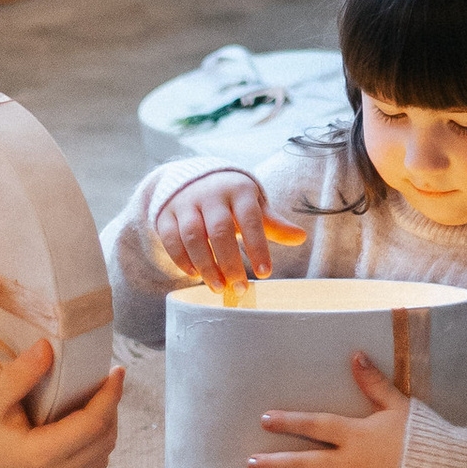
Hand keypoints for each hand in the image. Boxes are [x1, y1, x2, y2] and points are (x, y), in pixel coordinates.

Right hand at [0, 335, 124, 467]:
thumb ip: (21, 373)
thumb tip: (48, 348)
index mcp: (41, 456)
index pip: (93, 424)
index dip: (110, 396)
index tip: (117, 371)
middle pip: (104, 438)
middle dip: (111, 407)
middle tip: (106, 381)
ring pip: (104, 453)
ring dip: (107, 424)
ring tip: (98, 400)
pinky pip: (95, 466)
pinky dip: (98, 443)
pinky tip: (87, 424)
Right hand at [150, 169, 303, 298]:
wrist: (193, 179)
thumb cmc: (232, 199)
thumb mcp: (254, 205)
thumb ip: (273, 224)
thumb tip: (301, 238)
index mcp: (238, 190)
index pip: (250, 219)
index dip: (258, 247)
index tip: (265, 273)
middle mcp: (211, 194)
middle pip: (220, 230)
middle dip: (230, 262)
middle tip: (240, 288)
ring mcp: (186, 203)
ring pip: (193, 236)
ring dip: (206, 265)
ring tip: (218, 287)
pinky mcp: (165, 214)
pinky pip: (170, 238)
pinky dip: (181, 259)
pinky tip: (195, 275)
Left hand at [250, 351, 409, 467]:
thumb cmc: (423, 435)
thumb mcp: (398, 404)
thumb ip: (373, 383)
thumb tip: (355, 355)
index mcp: (355, 435)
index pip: (314, 426)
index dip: (289, 422)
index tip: (265, 420)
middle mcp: (349, 465)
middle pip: (304, 465)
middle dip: (274, 465)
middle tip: (250, 466)